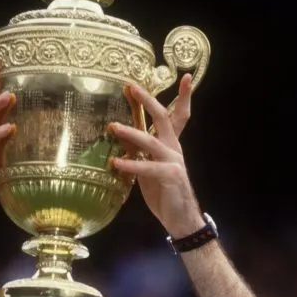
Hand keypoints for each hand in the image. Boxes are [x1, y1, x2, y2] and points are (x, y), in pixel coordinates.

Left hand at [109, 75, 203, 238]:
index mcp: (170, 145)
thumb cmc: (163, 193)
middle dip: (148, 100)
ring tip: (112, 126)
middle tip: (132, 86)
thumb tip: (119, 134)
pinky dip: (130, 165)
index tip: (184, 76)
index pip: (177, 115)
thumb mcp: (146, 169)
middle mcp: (174, 148)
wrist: (180, 219)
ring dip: (130, 132)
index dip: (182, 96)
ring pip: (151, 141)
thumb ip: (136, 151)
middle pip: (163, 117)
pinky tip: (115, 162)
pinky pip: (147, 168)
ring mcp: (173, 161)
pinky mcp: (170, 176)